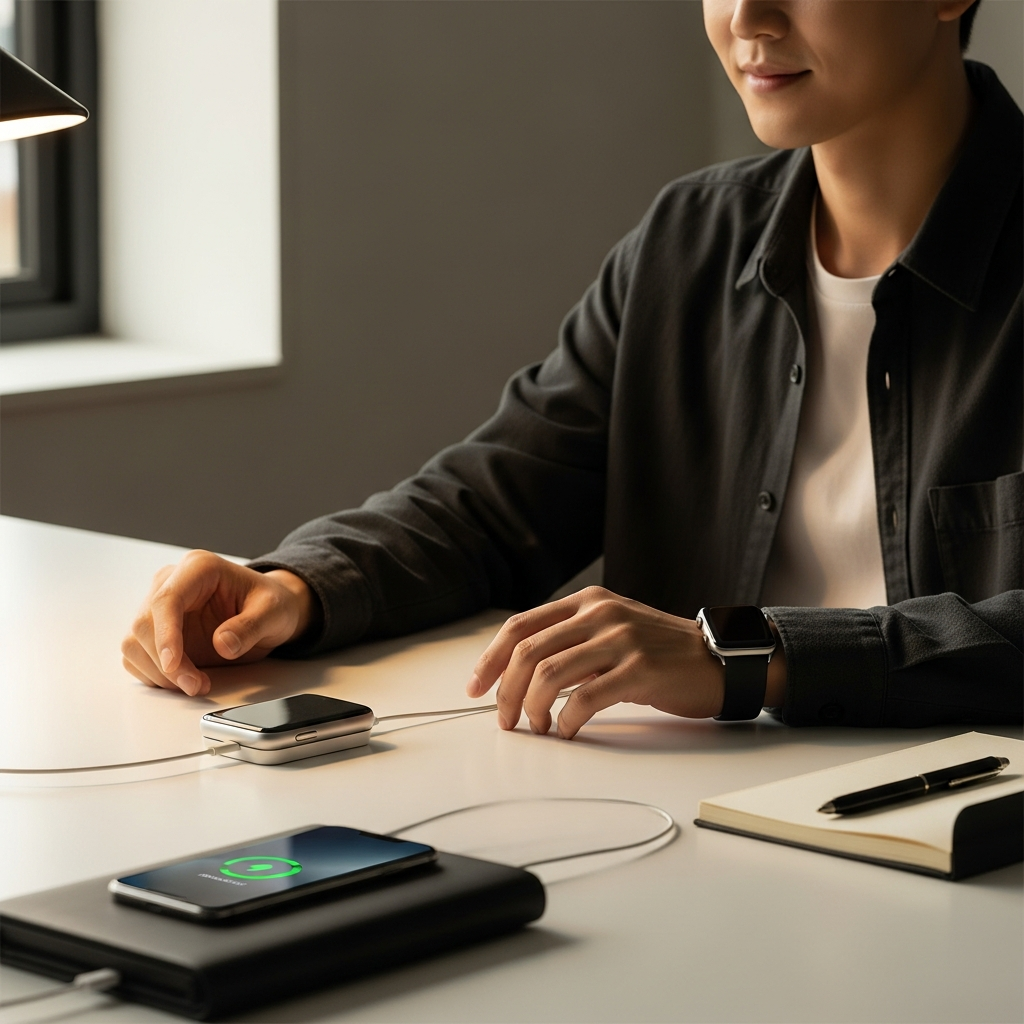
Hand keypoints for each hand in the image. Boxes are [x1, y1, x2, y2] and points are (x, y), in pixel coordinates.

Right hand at [121, 551, 315, 695]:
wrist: (268, 611)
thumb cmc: (271, 604)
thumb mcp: (274, 612)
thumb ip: (251, 626)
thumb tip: (223, 644)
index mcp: (199, 568)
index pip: (166, 599)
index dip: (165, 634)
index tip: (173, 665)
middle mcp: (172, 583)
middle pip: (145, 625)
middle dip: (167, 663)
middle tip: (196, 685)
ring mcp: (160, 609)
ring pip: (135, 643)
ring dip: (159, 673)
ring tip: (196, 684)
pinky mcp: (157, 632)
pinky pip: (138, 657)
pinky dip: (155, 676)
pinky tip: (184, 680)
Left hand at [466, 587, 785, 738]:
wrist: (718, 659)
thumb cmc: (661, 651)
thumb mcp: (611, 630)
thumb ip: (570, 641)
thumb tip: (519, 675)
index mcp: (587, 601)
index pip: (520, 626)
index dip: (490, 659)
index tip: (476, 687)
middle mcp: (600, 613)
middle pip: (527, 651)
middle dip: (506, 691)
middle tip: (505, 719)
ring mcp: (620, 638)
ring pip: (549, 674)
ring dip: (533, 709)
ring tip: (537, 728)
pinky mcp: (640, 669)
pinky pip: (585, 699)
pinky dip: (566, 721)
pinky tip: (565, 731)